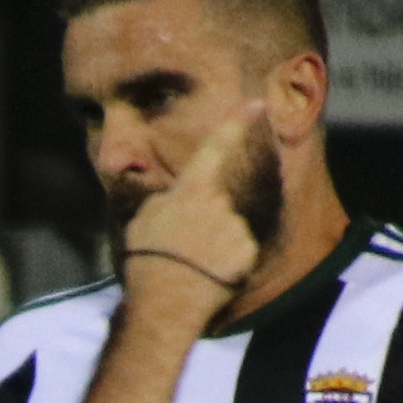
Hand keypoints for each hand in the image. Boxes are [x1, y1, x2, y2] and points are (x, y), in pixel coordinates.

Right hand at [119, 111, 257, 297]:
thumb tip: (175, 198)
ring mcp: (239, 227)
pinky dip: (229, 260)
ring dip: (216, 240)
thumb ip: (166, 201)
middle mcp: (222, 202)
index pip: (218, 146)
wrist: (167, 300)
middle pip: (224, 195)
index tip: (258, 102)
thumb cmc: (147, 258)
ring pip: (231, 225)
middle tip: (187, 240)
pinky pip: (241, 249)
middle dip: (209, 214)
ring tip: (193, 263)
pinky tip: (211, 275)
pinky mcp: (250, 253)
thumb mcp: (144, 220)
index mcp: (193, 189)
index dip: (238, 121)